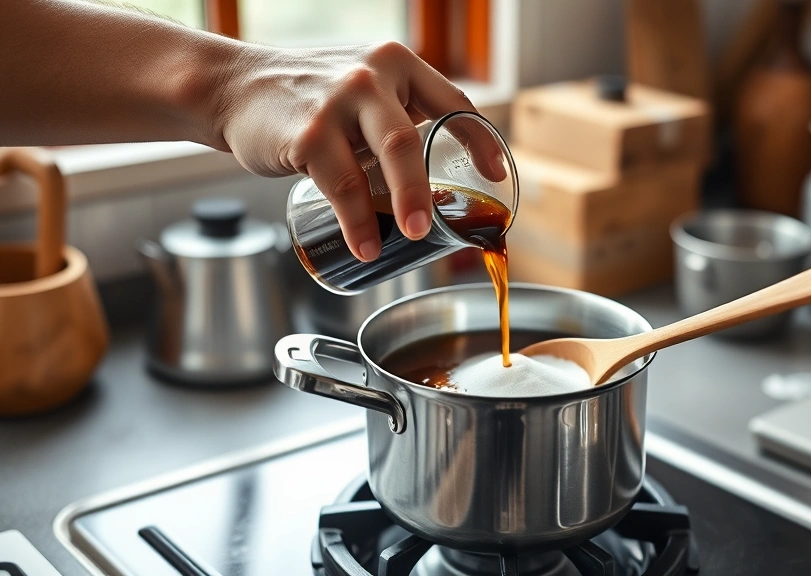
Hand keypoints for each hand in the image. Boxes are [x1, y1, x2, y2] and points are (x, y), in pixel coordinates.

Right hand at [217, 42, 475, 260]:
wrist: (233, 87)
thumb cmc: (306, 97)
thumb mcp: (360, 87)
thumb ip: (395, 115)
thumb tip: (436, 175)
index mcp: (395, 64)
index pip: (452, 102)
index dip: (480, 141)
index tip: (496, 176)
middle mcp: (371, 76)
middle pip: (415, 138)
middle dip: (431, 188)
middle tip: (440, 224)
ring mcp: (337, 103)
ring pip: (386, 158)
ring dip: (401, 206)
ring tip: (408, 239)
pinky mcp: (306, 134)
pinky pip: (342, 185)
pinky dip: (356, 221)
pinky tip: (363, 245)